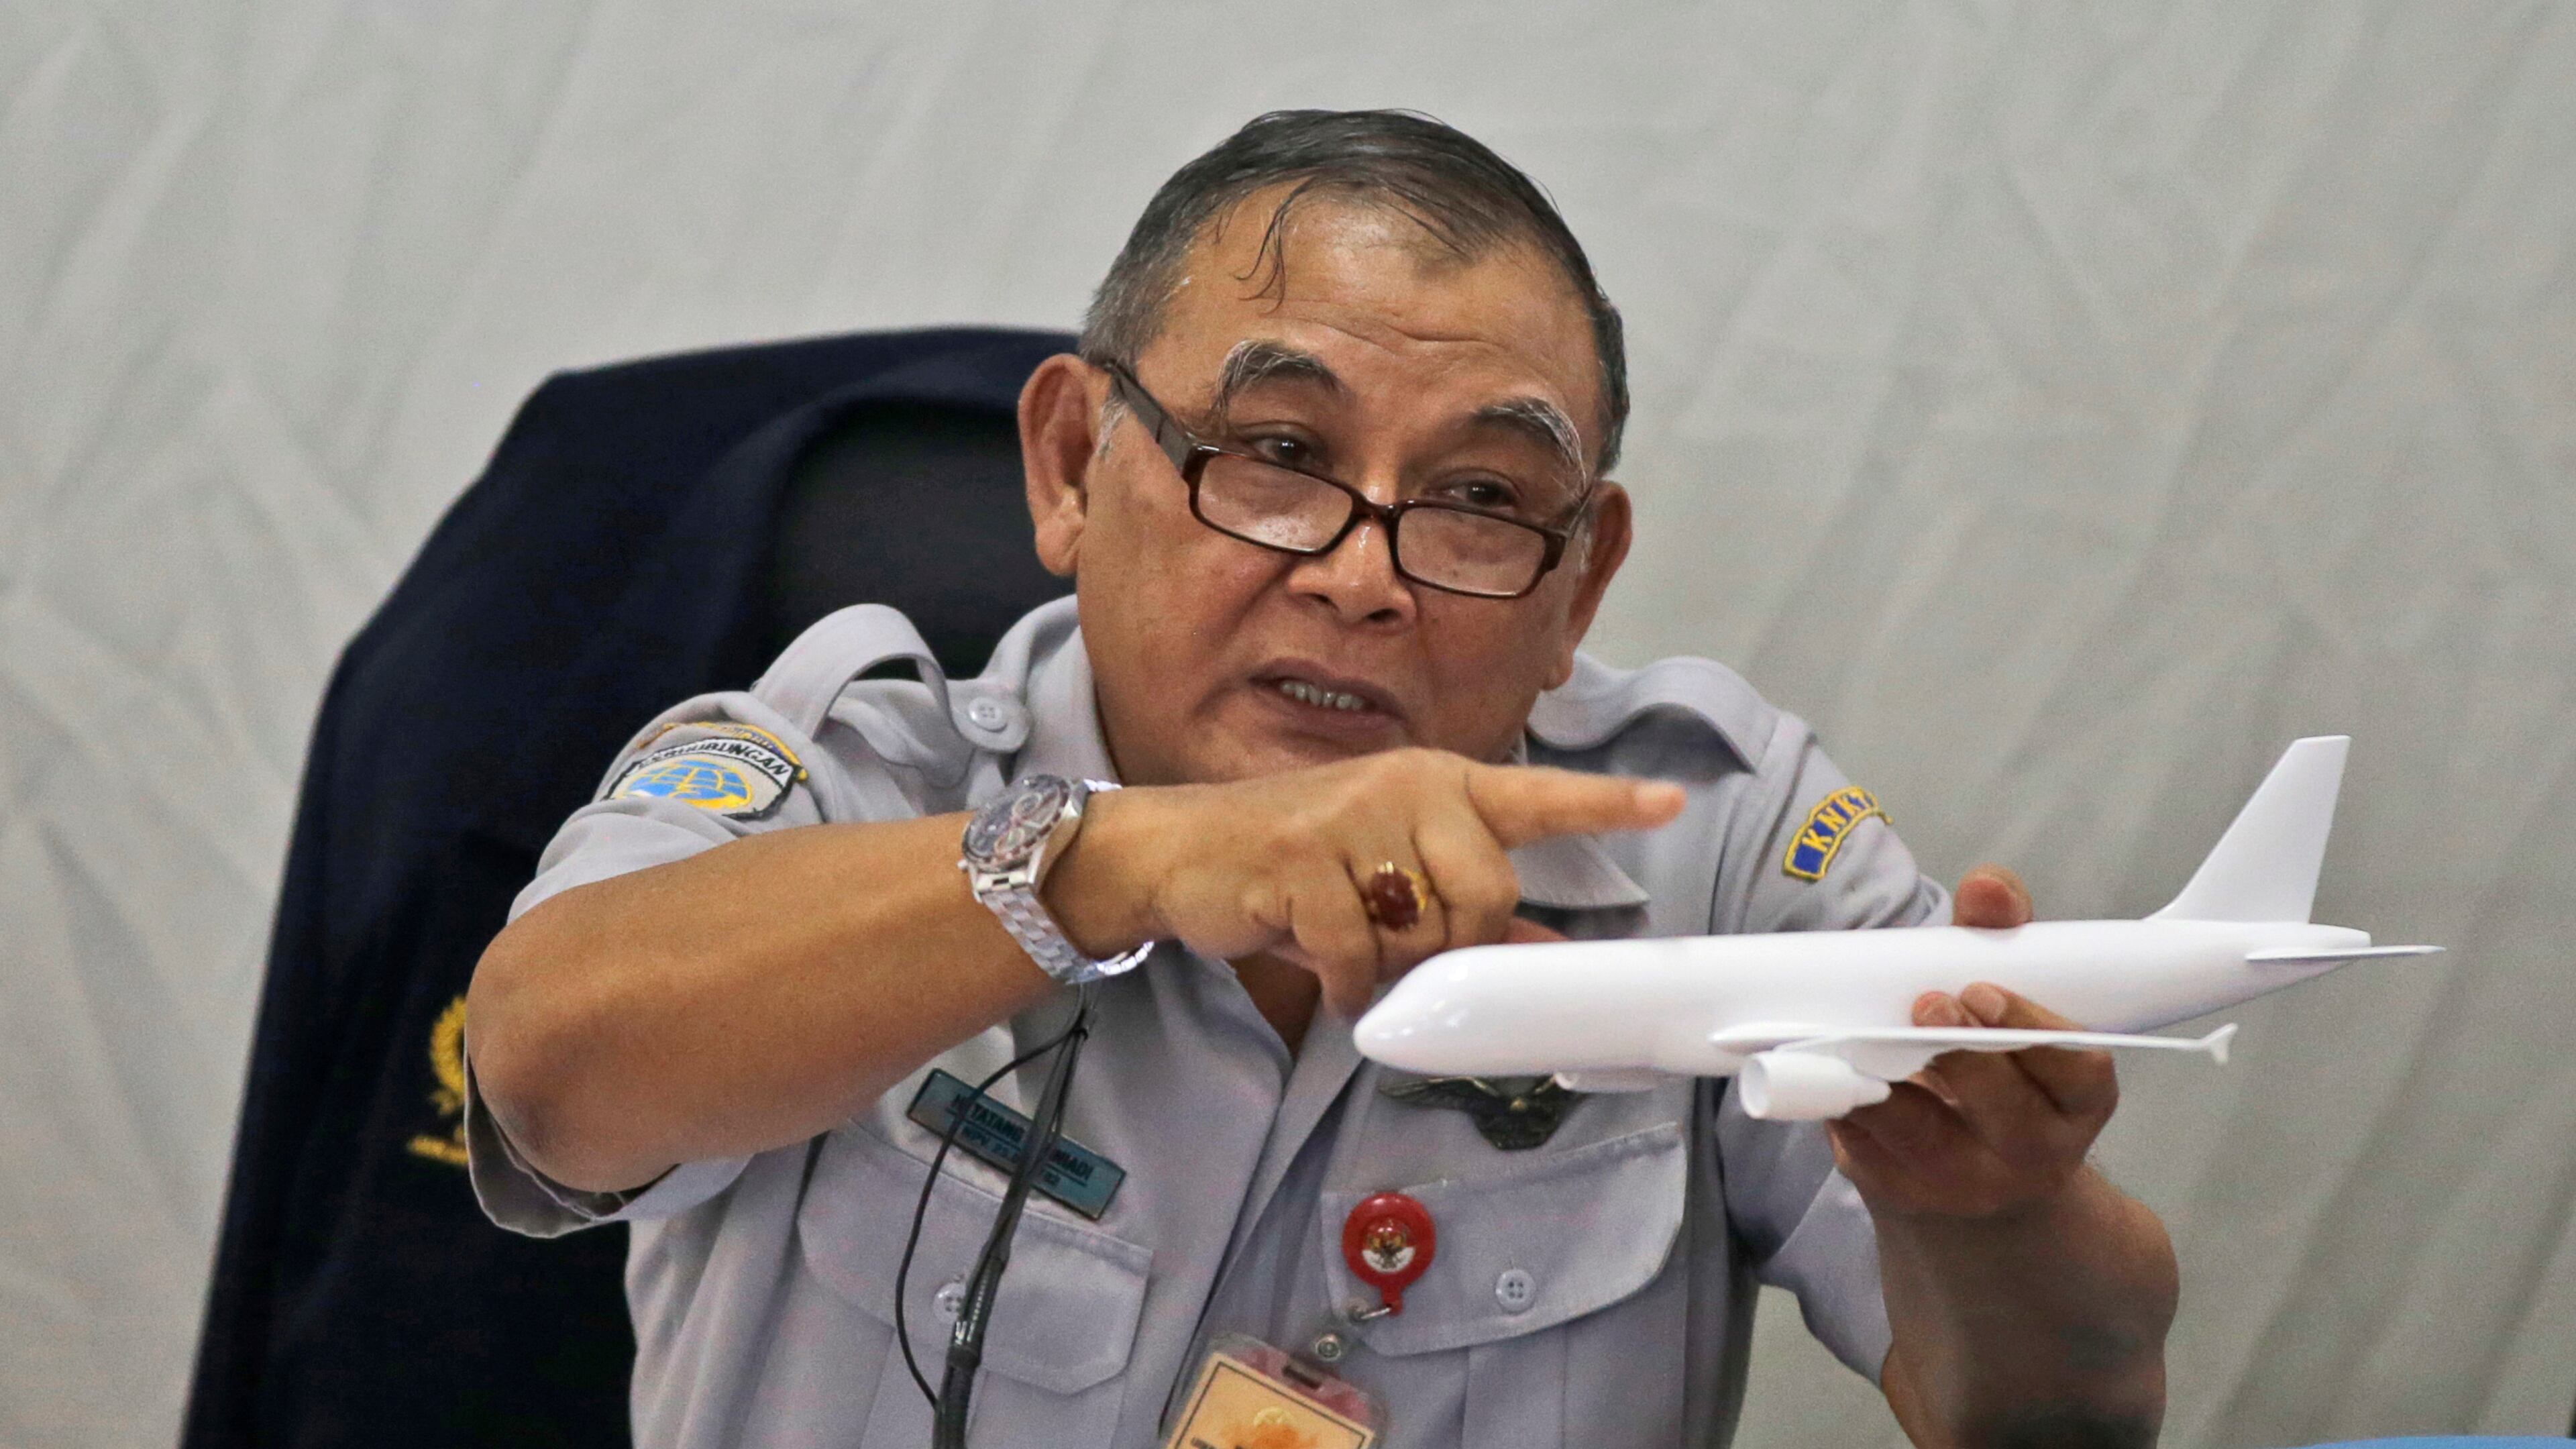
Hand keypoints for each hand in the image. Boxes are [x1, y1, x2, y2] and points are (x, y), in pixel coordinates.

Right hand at [1050, 748, 1682, 1015]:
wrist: (1181, 853)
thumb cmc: (1296, 868)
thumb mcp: (1387, 883)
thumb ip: (1470, 913)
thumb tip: (1549, 953)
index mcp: (1438, 786)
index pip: (1535, 797)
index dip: (1607, 806)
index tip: (1670, 804)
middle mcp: (1406, 787)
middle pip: (1487, 892)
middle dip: (1452, 941)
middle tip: (1402, 944)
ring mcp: (1353, 817)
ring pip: (1424, 929)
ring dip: (1390, 962)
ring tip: (1346, 940)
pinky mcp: (1303, 859)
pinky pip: (1359, 954)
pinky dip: (1345, 980)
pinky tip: (1320, 962)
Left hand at [1827, 865, 2120, 1219]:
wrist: (1970, 1179)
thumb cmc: (1991, 1066)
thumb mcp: (2004, 1006)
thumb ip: (1997, 937)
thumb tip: (1987, 884)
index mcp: (2074, 1101)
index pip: (2077, 1070)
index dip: (2033, 1032)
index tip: (1983, 990)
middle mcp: (2032, 1152)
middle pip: (2007, 1112)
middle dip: (1965, 1058)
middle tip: (1927, 1004)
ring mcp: (1964, 1184)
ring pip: (1925, 1137)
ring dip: (1888, 1084)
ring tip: (1859, 1038)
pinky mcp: (1898, 1193)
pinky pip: (1865, 1147)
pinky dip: (1844, 1107)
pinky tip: (1828, 1074)